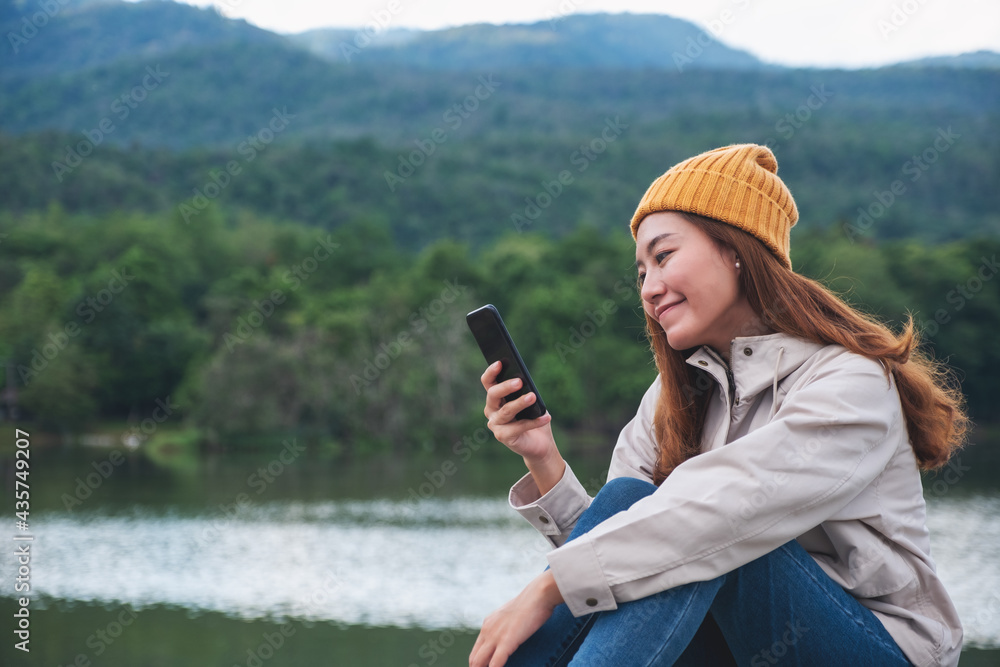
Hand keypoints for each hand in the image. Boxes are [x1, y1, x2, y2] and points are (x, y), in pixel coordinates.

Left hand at [469, 570, 563, 666]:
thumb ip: (506, 627)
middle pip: (474, 659)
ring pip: (479, 663)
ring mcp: (495, 636)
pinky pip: (495, 664)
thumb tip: (511, 636)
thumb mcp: (512, 616)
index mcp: (488, 624)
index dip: (477, 664)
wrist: (538, 595)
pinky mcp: (506, 642)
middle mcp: (487, 630)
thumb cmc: (531, 604)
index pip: (476, 651)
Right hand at [481, 361, 564, 492]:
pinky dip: (535, 422)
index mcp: (495, 398)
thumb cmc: (533, 417)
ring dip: (520, 403)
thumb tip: (525, 381)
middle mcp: (491, 410)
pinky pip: (519, 427)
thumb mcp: (531, 400)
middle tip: (519, 382)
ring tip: (533, 396)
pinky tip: (546, 417)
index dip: (491, 372)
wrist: (540, 443)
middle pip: (493, 394)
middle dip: (505, 387)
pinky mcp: (503, 437)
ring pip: (506, 411)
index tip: (500, 362)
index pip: (488, 382)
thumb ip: (526, 390)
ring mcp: (495, 424)